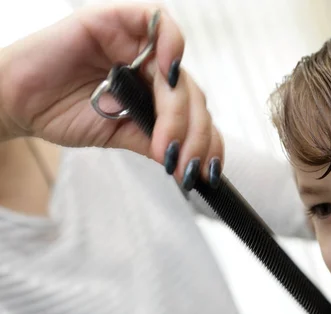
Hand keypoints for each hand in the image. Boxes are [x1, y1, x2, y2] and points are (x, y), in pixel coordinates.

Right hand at [0, 3, 221, 185]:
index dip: (207, 141)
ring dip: (179, 109)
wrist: (17, 102)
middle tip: (183, 163)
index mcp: (155, 92)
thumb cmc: (63, 113)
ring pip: (178, 71)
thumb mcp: (119, 136)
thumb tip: (190, 165)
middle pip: (191, 96)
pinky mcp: (117, 19)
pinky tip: (168, 73)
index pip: (195, 113)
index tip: (206, 172)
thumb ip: (155, 141)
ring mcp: (136, 43)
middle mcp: (151, 67)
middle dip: (193, 133)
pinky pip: (156, 20)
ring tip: (168, 142)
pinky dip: (171, 43)